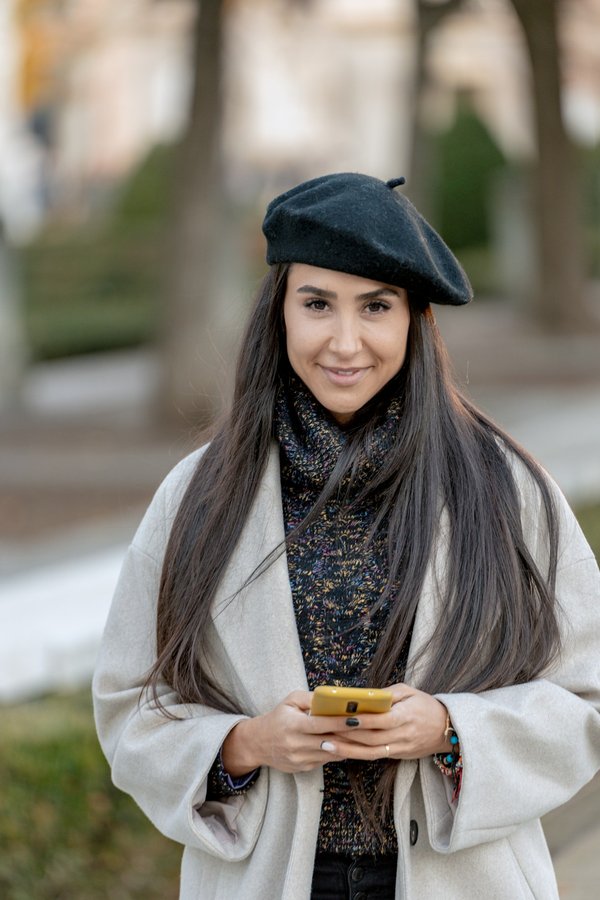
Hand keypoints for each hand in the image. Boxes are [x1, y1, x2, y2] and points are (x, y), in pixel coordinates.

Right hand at [222, 690, 358, 775]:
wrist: (258, 743)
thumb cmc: (278, 717)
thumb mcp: (290, 701)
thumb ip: (311, 698)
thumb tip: (334, 698)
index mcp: (294, 725)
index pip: (322, 724)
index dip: (341, 722)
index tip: (359, 718)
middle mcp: (297, 744)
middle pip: (330, 741)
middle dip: (352, 736)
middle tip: (371, 729)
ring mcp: (300, 759)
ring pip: (332, 754)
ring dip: (349, 746)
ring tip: (366, 737)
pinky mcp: (304, 768)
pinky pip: (326, 760)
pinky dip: (339, 752)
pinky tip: (350, 745)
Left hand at [315, 683, 449, 761]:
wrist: (447, 729)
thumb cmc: (426, 705)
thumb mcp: (409, 691)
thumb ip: (388, 693)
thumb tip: (364, 696)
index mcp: (406, 716)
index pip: (381, 720)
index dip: (362, 720)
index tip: (342, 717)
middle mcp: (402, 735)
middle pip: (371, 738)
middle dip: (347, 736)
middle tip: (324, 731)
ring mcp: (400, 748)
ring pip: (370, 752)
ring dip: (346, 750)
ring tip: (326, 745)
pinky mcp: (397, 755)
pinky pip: (375, 756)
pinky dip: (357, 754)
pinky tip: (341, 750)